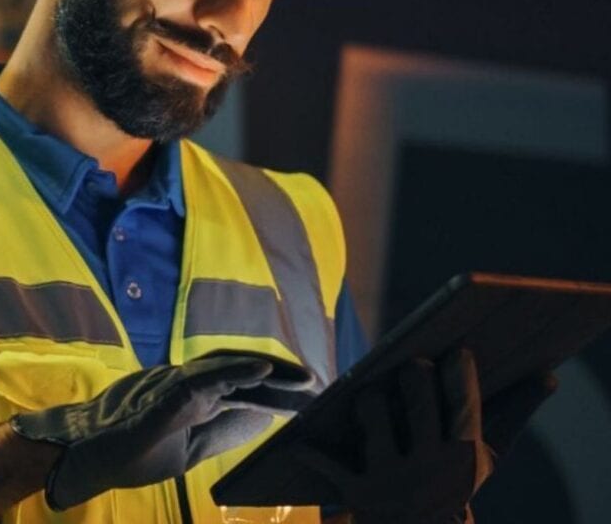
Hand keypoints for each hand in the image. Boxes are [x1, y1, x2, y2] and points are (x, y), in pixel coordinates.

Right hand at [11, 353, 310, 510]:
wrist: (88, 454)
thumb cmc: (133, 450)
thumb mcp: (187, 450)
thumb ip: (221, 434)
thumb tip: (260, 422)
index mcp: (202, 401)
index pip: (248, 391)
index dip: (280, 391)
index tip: (311, 399)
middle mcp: (196, 385)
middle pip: (246, 374)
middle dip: (284, 378)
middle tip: (318, 385)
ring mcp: (182, 383)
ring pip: (232, 368)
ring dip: (270, 371)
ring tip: (303, 378)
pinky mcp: (169, 392)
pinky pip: (208, 377)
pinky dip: (237, 370)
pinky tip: (264, 371)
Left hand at [294, 350, 554, 523]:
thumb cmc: (450, 489)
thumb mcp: (480, 462)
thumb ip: (509, 416)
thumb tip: (547, 376)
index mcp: (463, 456)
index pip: (464, 402)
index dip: (460, 371)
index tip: (458, 349)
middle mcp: (429, 467)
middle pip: (416, 392)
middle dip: (412, 371)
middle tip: (412, 364)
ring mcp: (391, 480)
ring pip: (371, 408)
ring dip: (368, 397)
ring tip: (371, 395)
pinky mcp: (356, 496)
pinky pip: (326, 463)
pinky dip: (309, 452)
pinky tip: (298, 443)